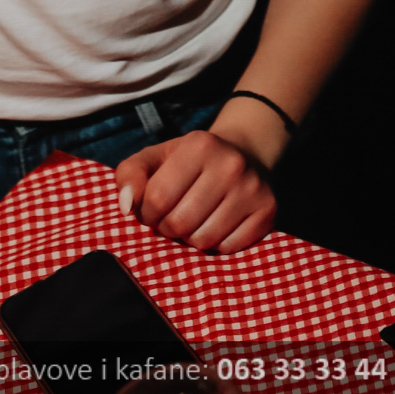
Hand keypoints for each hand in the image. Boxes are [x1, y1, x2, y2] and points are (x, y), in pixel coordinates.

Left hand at [114, 130, 275, 253]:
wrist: (244, 152)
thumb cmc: (188, 162)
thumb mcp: (155, 158)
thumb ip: (130, 176)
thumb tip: (126, 206)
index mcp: (199, 145)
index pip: (157, 198)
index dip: (146, 212)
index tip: (152, 209)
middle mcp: (230, 164)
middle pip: (180, 223)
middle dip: (168, 228)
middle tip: (172, 218)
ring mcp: (253, 188)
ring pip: (204, 241)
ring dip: (190, 239)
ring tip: (193, 221)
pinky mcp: (268, 210)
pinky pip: (229, 249)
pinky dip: (217, 245)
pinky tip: (216, 225)